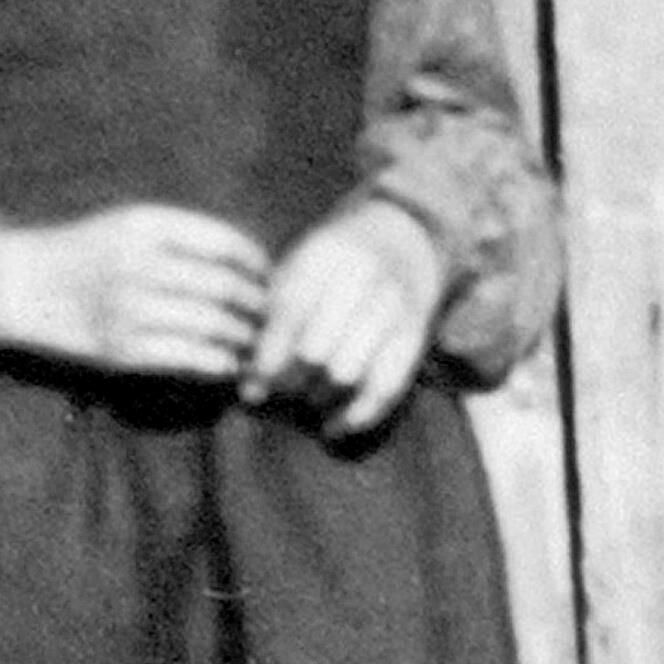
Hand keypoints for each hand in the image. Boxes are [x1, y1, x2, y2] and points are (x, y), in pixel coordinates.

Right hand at [0, 205, 272, 383]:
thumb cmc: (87, 253)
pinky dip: (219, 362)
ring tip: (255, 342)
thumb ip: (183, 237)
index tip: (269, 277)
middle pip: (225, 286)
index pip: (224, 242)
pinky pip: (190, 358)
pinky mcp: (122, 351)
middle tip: (271, 316)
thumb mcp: (129, 224)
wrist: (22, 286)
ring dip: (243, 337)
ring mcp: (129, 308)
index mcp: (145, 223)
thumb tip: (251, 264)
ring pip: (213, 324)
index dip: (257, 263)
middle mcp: (139, 263)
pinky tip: (228, 363)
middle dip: (258, 305)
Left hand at [242, 199, 444, 441]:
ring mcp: (394, 303)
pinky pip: (385, 388)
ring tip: (304, 399)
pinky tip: (332, 427)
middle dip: (290, 382)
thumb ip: (270, 316)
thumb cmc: (331, 263)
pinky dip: (356, 416)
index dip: (267, 360)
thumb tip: (247, 382)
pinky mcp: (416, 332)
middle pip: (316, 351)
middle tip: (278, 392)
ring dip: (319, 397)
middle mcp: (363, 274)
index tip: (251, 390)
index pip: (289, 315)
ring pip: (347, 373)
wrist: (401, 236)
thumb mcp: (296, 267)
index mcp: (324, 252)